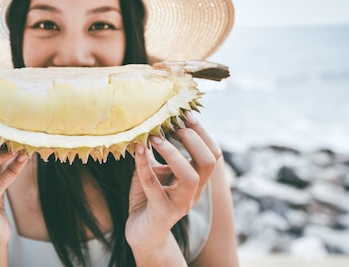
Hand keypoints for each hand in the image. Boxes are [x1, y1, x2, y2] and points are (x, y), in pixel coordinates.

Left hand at [125, 111, 220, 250]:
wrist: (141, 234)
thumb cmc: (148, 199)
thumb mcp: (154, 172)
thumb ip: (156, 153)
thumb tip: (152, 122)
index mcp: (196, 181)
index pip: (212, 154)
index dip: (202, 132)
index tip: (186, 114)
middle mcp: (194, 193)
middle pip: (208, 163)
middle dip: (192, 139)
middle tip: (171, 127)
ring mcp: (180, 204)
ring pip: (190, 176)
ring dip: (172, 152)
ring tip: (155, 139)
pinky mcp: (162, 213)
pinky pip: (154, 186)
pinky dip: (144, 165)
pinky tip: (136, 150)